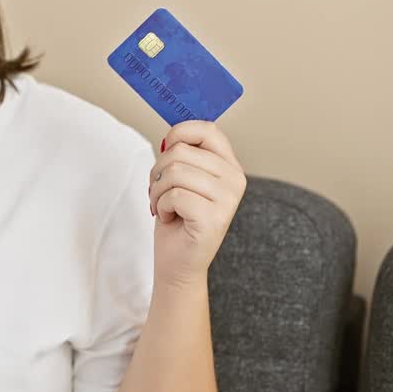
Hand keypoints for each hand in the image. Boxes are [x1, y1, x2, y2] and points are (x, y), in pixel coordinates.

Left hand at [147, 120, 246, 288]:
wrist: (179, 262)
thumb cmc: (177, 218)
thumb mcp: (182, 178)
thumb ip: (183, 154)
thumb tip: (171, 134)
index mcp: (230, 166)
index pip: (207, 129)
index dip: (179, 133)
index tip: (167, 149)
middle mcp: (235, 180)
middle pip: (180, 151)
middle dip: (157, 171)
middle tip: (159, 191)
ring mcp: (228, 200)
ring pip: (174, 172)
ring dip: (157, 191)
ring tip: (163, 205)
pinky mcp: (213, 219)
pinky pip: (174, 195)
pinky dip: (161, 206)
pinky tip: (169, 218)